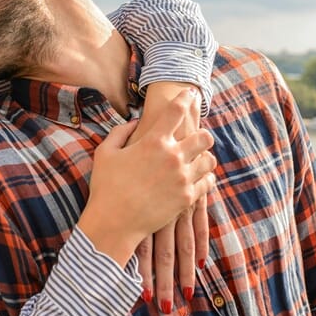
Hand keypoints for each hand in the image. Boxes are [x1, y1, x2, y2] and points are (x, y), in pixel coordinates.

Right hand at [78, 89, 215, 267]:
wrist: (114, 222)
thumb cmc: (106, 186)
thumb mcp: (105, 152)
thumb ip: (121, 132)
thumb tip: (136, 122)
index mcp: (153, 141)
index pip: (177, 111)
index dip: (185, 98)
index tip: (190, 93)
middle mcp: (173, 157)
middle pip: (205, 136)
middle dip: (201, 133)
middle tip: (195, 137)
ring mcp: (183, 178)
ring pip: (210, 159)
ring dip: (204, 156)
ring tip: (196, 158)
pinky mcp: (187, 198)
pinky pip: (208, 182)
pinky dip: (205, 177)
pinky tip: (197, 177)